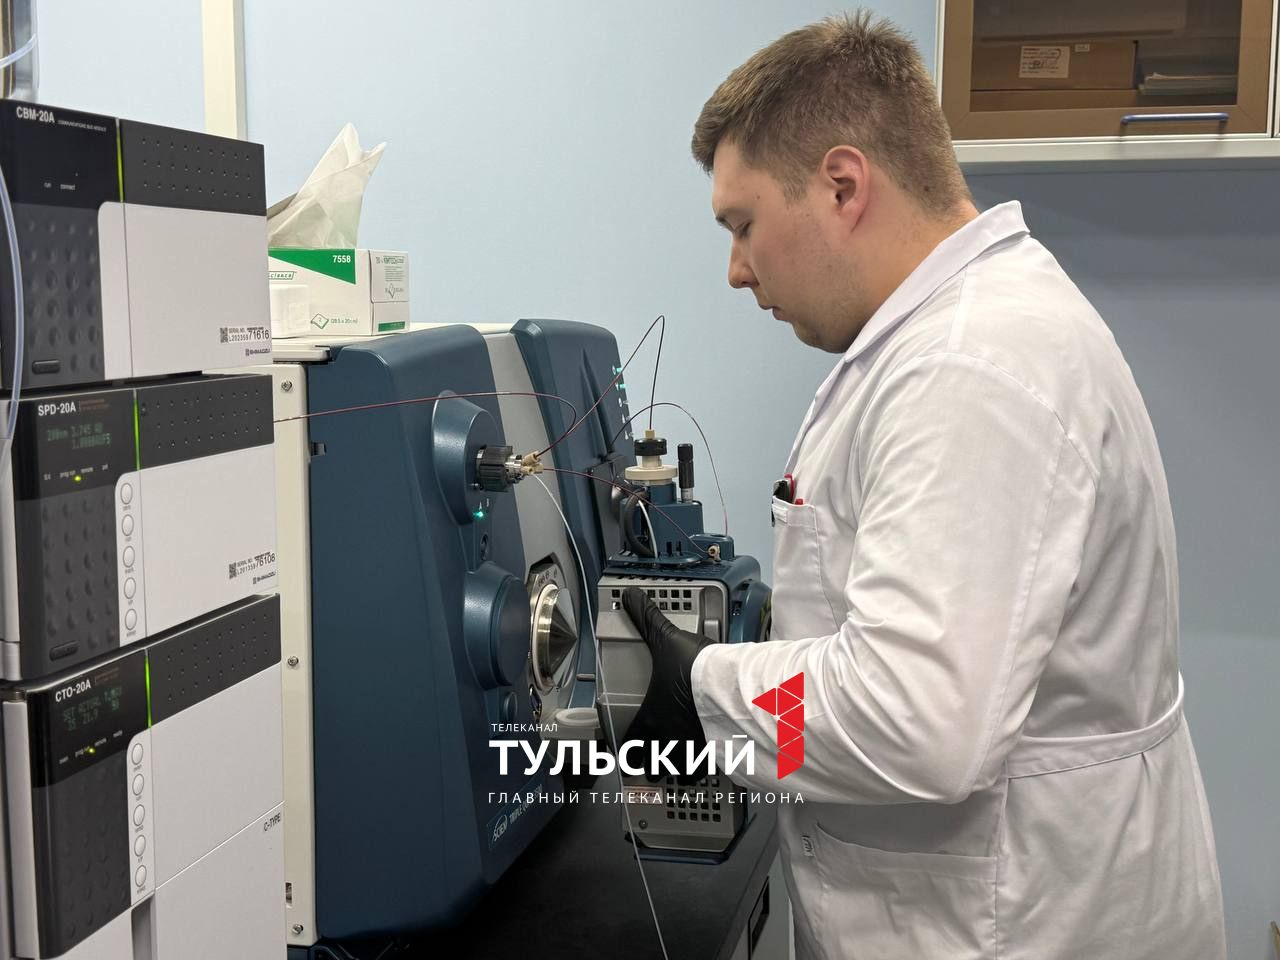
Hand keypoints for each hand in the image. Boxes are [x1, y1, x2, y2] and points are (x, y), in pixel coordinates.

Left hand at [607, 586, 713, 782]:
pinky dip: (708, 767)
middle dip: (652, 764)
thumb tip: (631, 597)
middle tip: (653, 760)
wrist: (730, 686)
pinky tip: (711, 760)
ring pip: (680, 772)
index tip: (626, 751)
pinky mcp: (719, 752)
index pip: (630, 745)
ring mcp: (694, 750)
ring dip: (678, 768)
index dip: (625, 750)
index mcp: (651, 719)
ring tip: (681, 763)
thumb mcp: (666, 639)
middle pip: (653, 766)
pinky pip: (709, 768)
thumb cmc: (693, 669)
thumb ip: (648, 619)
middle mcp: (669, 741)